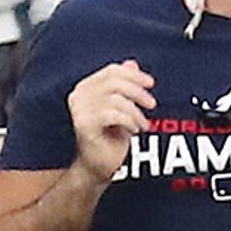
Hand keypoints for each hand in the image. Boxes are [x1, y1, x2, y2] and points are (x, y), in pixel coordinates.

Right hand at [68, 57, 156, 180]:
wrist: (97, 167)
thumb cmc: (110, 138)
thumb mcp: (122, 108)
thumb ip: (124, 85)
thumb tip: (132, 63)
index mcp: (86, 87)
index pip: (112, 71)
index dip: (134, 75)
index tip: (151, 84)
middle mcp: (79, 95)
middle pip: (115, 82)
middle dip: (138, 92)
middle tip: (152, 104)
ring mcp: (79, 110)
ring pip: (116, 99)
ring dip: (136, 112)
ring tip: (144, 125)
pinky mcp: (84, 124)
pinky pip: (113, 114)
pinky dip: (129, 121)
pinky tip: (134, 131)